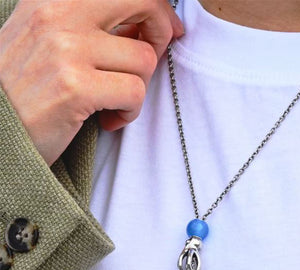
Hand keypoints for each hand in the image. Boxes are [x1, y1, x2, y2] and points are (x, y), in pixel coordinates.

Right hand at [0, 0, 183, 164]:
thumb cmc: (24, 90)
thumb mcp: (46, 39)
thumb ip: (89, 26)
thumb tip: (140, 26)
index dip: (156, 8)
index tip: (167, 29)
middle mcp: (57, 14)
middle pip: (143, 2)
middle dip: (161, 34)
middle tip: (152, 60)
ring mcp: (66, 49)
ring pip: (144, 59)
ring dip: (137, 89)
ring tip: (115, 103)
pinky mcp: (75, 87)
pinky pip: (134, 93)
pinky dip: (129, 112)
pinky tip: (109, 119)